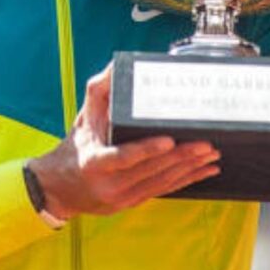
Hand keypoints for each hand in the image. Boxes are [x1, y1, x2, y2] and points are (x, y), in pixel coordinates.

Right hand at [27, 66, 219, 218]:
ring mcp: (122, 197)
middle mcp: (109, 184)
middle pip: (151, 170)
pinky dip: (186, 181)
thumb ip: (99, 90)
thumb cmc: (74, 147)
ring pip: (161, 182)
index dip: (147, 150)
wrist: (59, 188)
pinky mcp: (132, 203)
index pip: (123, 157)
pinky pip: (163, 190)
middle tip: (206, 143)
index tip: (169, 140)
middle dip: (181, 157)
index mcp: (94, 162)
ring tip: (210, 155)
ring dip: (189, 169)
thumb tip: (116, 66)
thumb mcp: (83, 117)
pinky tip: (204, 172)